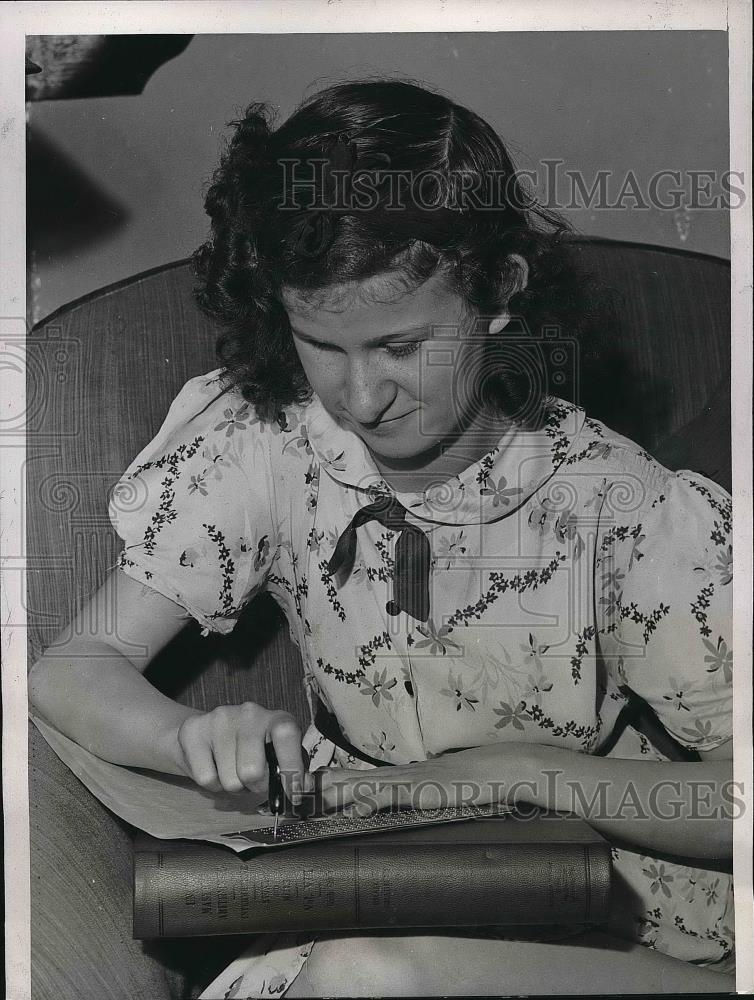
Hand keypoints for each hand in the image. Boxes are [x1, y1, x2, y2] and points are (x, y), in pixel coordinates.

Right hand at [168, 703, 312, 800]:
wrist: (205, 736)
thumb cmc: (251, 751)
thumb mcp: (278, 757)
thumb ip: (293, 772)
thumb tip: (306, 788)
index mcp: (277, 718)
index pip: (286, 735)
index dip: (291, 768)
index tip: (293, 794)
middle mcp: (250, 712)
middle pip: (252, 771)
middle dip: (254, 787)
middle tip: (253, 781)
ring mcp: (220, 718)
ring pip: (229, 780)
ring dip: (233, 787)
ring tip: (232, 771)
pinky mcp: (194, 729)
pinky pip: (206, 778)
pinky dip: (212, 785)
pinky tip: (214, 768)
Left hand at [317, 743, 539, 816]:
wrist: (510, 768)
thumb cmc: (484, 781)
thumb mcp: (450, 792)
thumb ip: (429, 797)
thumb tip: (409, 806)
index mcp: (412, 777)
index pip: (370, 779)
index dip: (342, 782)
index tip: (315, 786)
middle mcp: (409, 776)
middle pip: (361, 778)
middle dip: (329, 784)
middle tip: (296, 789)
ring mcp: (417, 782)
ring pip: (370, 785)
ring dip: (340, 791)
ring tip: (311, 795)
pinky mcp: (428, 792)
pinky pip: (394, 797)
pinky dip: (371, 802)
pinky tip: (353, 809)